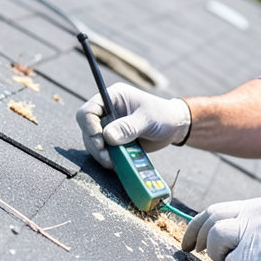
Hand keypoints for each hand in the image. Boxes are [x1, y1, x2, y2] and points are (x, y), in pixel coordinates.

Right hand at [75, 83, 190, 169]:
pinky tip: (117, 163)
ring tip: (114, 162)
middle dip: (95, 145)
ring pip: (92, 143)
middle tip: (108, 158)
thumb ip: (128, 127)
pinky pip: (103, 151)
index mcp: (112, 97)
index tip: (100, 141)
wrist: (173, 126)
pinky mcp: (113, 140)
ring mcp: (109, 126)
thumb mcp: (146, 119)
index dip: (89, 126)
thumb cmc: (162, 115)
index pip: (88, 111)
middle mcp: (107, 111)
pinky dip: (108, 158)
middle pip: (87, 129)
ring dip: (101, 155)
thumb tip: (108, 137)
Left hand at [181, 197, 260, 260]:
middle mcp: (255, 215)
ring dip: (217, 257)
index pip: (214, 209)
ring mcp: (258, 233)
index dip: (195, 226)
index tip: (188, 241)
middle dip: (198, 240)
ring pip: (216, 240)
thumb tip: (219, 236)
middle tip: (198, 253)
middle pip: (211, 222)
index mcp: (256, 206)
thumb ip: (249, 223)